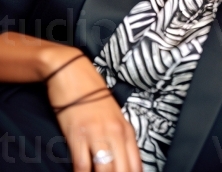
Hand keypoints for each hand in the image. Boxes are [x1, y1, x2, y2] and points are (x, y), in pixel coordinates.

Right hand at [45, 49, 141, 171]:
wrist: (73, 72)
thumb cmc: (91, 94)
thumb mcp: (112, 116)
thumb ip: (119, 137)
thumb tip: (122, 161)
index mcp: (126, 129)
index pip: (136, 165)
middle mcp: (116, 132)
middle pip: (123, 170)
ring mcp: (98, 133)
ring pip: (105, 170)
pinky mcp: (78, 135)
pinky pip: (82, 165)